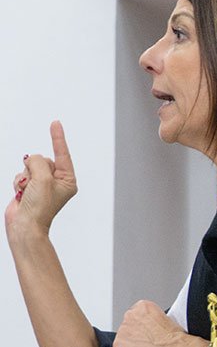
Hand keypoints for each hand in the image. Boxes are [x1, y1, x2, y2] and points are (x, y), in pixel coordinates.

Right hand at [6, 121, 77, 237]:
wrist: (25, 224)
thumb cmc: (39, 206)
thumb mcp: (43, 179)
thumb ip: (38, 161)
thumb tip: (31, 159)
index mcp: (68, 180)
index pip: (63, 154)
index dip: (58, 138)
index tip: (55, 122)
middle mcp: (57, 181)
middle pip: (42, 159)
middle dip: (34, 169)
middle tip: (34, 187)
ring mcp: (43, 184)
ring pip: (29, 166)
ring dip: (25, 177)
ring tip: (28, 192)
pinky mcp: (30, 186)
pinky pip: (21, 173)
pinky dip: (18, 181)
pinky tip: (22, 194)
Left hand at [114, 300, 203, 346]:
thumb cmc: (177, 339)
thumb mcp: (168, 320)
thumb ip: (153, 321)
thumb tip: (150, 330)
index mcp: (143, 305)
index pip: (138, 316)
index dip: (146, 327)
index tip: (153, 333)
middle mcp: (130, 314)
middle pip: (129, 326)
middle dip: (137, 335)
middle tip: (151, 344)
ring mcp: (122, 329)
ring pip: (124, 339)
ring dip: (133, 345)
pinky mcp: (118, 344)